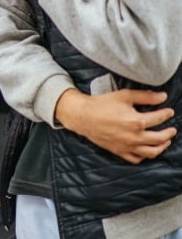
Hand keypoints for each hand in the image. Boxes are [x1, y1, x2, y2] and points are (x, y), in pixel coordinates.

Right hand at [55, 88, 176, 163]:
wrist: (83, 116)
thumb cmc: (102, 104)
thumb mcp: (124, 95)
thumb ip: (145, 96)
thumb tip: (163, 97)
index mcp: (137, 121)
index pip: (159, 118)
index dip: (167, 114)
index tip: (169, 111)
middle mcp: (134, 136)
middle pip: (160, 138)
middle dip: (169, 133)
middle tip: (172, 129)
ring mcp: (127, 146)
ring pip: (152, 152)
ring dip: (162, 147)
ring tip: (165, 141)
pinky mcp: (119, 151)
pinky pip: (136, 159)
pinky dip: (144, 156)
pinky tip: (147, 150)